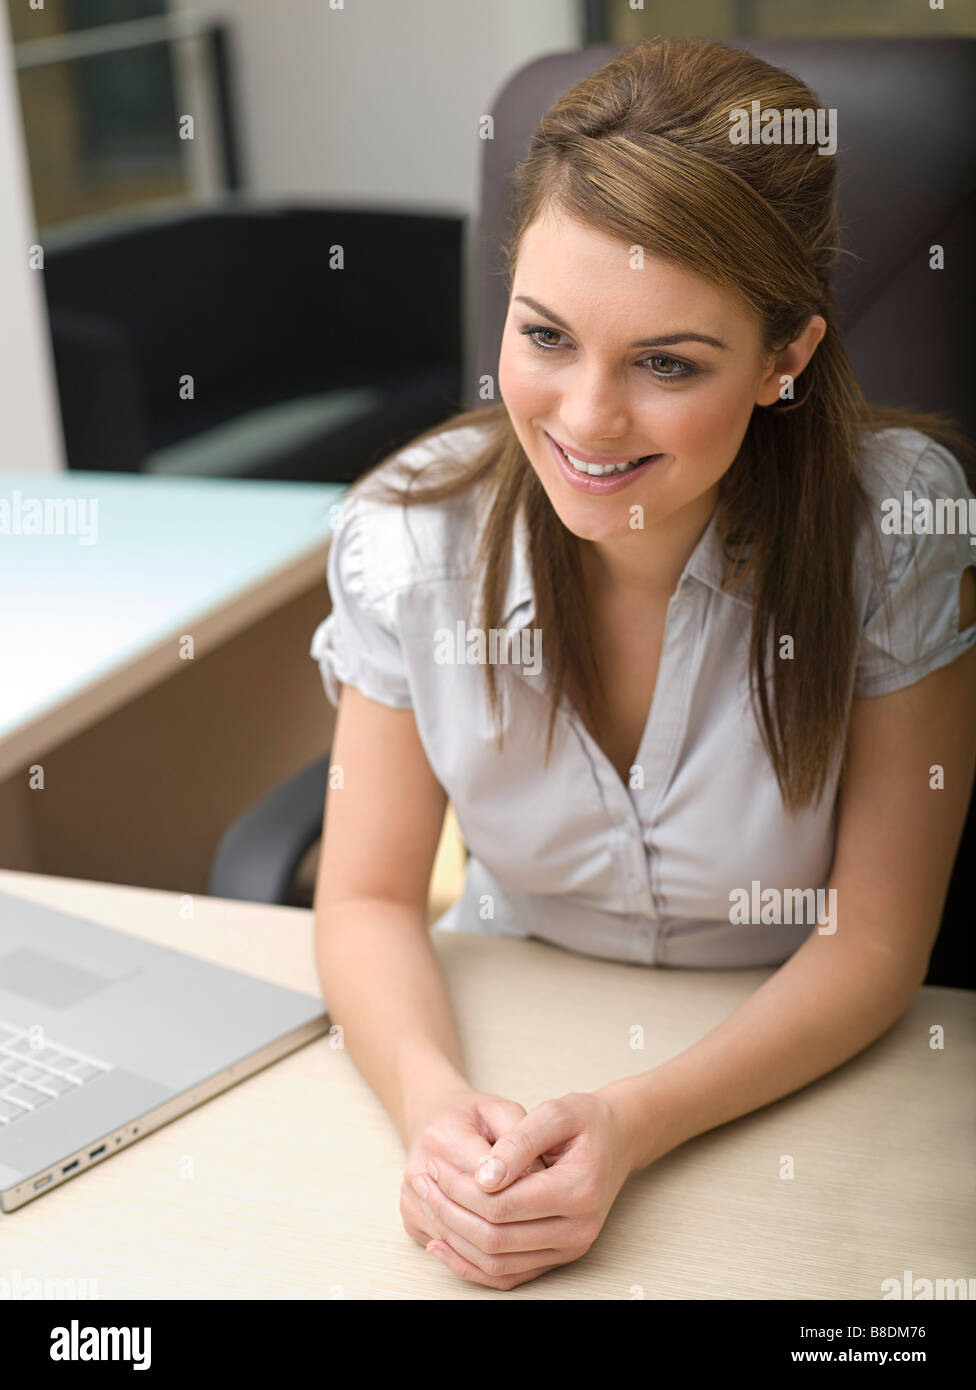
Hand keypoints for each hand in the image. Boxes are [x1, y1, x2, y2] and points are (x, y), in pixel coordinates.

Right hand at [400, 1089, 545, 1260]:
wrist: (432, 1123)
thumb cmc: (472, 1117)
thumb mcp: (501, 1110)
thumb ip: (520, 1138)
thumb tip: (538, 1179)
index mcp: (443, 1136)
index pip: (491, 1180)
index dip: (526, 1188)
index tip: (550, 1189)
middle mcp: (418, 1171)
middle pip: (475, 1215)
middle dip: (516, 1220)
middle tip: (546, 1216)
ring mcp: (411, 1201)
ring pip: (464, 1242)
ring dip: (502, 1244)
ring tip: (532, 1232)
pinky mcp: (412, 1222)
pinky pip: (452, 1252)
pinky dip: (483, 1255)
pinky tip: (509, 1244)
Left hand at [416, 1089, 633, 1289]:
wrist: (617, 1139)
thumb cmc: (586, 1121)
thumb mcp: (556, 1112)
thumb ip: (519, 1142)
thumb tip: (484, 1176)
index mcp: (578, 1191)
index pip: (502, 1204)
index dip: (461, 1189)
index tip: (436, 1166)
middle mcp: (578, 1230)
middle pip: (496, 1238)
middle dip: (450, 1212)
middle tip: (424, 1183)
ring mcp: (569, 1249)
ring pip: (497, 1262)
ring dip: (454, 1240)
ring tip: (428, 1207)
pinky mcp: (558, 1257)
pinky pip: (507, 1274)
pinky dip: (470, 1263)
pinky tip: (442, 1241)